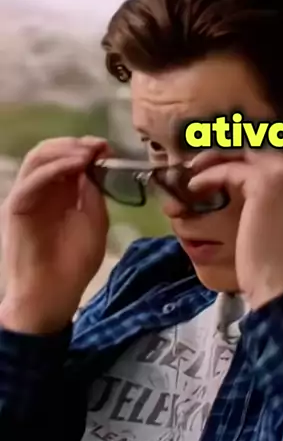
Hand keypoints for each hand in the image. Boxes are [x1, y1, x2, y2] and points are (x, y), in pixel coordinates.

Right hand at [0, 136, 111, 333]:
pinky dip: (54, 168)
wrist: (53, 296)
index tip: (108, 148)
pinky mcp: (17, 208)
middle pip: (50, 152)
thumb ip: (93, 193)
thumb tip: (94, 166)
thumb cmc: (74, 265)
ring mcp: (27, 197)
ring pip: (37, 158)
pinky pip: (32, 180)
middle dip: (76, 144)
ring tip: (88, 153)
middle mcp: (41, 190)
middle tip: (99, 146)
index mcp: (60, 193)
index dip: (86, 148)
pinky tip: (75, 166)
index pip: (67, 158)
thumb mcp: (94, 222)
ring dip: (64, 150)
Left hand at [188, 128, 282, 309]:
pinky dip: (208, 176)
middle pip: (268, 134)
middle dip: (236, 142)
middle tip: (211, 156)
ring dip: (217, 154)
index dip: (266, 137)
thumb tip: (252, 163)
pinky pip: (229, 168)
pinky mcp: (266, 181)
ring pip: (246, 146)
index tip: (239, 149)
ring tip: (196, 169)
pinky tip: (195, 189)